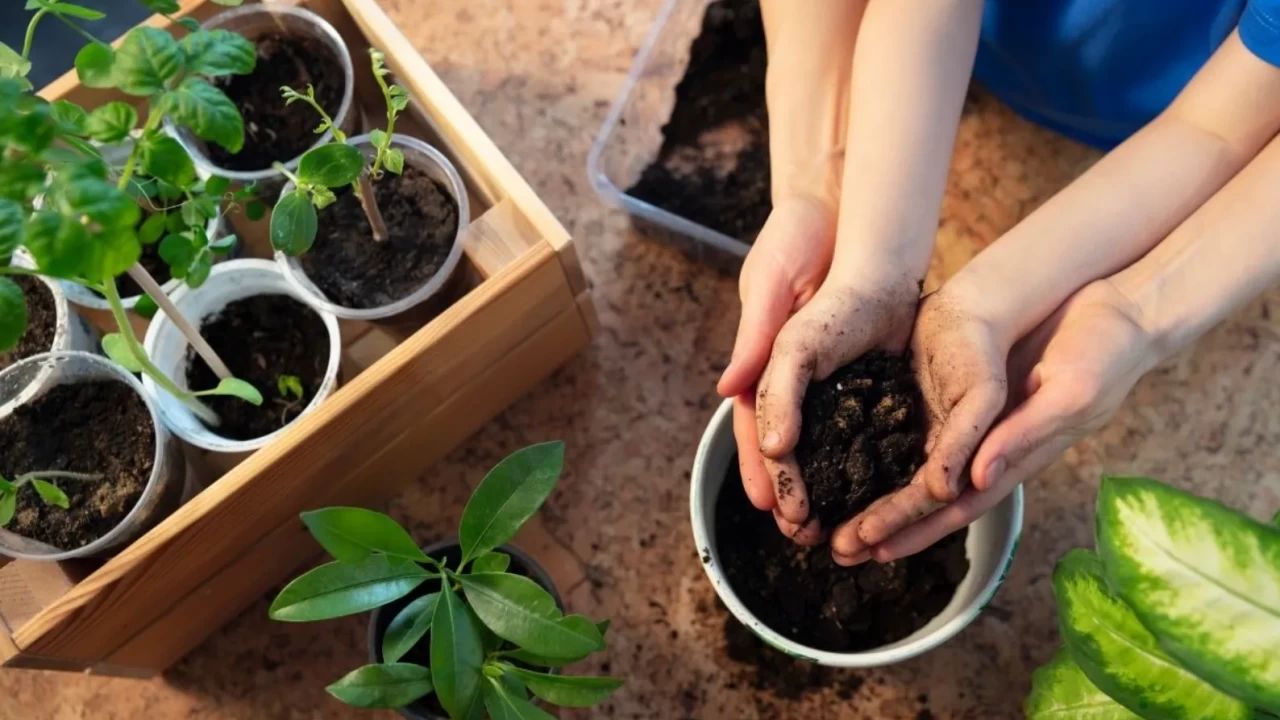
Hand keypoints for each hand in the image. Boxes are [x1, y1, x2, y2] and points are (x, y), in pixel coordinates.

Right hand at [721, 211, 920, 541]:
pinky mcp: (873, 371)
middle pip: (793, 445)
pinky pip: (871, 419)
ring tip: (840, 527)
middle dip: (795, 491)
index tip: (769, 507)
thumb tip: (727, 392)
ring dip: (833, 485)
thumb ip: (756, 338)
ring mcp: (836, 377)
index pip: (756, 424)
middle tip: (805, 535)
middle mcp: (799, 377)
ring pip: (832, 442)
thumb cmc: (800, 238)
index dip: (761, 467)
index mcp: (765, 360)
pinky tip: (882, 486)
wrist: (850, 209)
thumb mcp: (770, 282)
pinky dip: (871, 455)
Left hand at [850, 280, 1154, 562]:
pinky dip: (889, 442)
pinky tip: (854, 450)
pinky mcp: (968, 389)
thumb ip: (1024, 435)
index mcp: (1016, 456)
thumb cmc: (1105, 352)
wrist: (1118, 306)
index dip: (915, 528)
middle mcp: (991, 444)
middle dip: (886, 523)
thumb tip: (977, 480)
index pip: (957, 503)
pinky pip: (923, 423)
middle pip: (930, 495)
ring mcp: (978, 418)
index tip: (872, 547)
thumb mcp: (1071, 393)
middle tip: (838, 547)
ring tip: (837, 517)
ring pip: (920, 463)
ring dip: (880, 491)